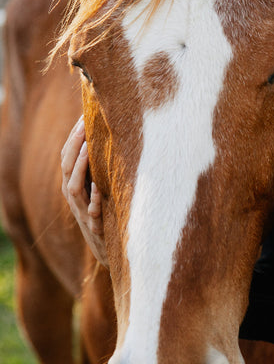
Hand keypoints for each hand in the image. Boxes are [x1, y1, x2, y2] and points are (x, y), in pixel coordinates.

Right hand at [60, 117, 108, 266]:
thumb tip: (112, 135)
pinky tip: (99, 186)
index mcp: (74, 183)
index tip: (83, 114)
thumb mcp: (103, 187)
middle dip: (74, 144)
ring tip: (88, 147)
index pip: (67, 155)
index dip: (74, 135)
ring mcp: (82, 211)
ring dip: (80, 166)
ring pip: (73, 187)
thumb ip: (102, 166)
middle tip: (84, 124)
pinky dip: (94, 198)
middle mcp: (73, 196)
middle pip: (66, 166)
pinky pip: (92, 212)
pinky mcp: (95, 227)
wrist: (116, 249)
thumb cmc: (111, 212)